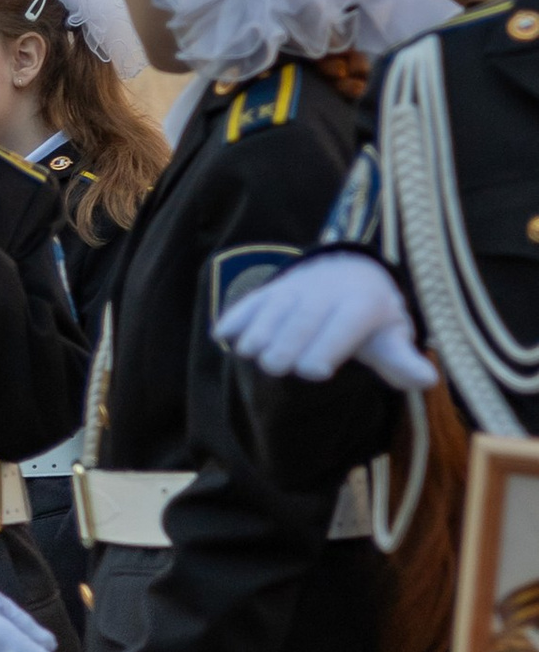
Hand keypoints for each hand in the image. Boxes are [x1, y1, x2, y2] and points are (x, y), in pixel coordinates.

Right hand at [213, 250, 436, 391]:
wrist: (351, 272)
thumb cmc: (372, 318)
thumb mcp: (392, 335)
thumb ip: (403, 360)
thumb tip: (427, 379)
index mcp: (364, 303)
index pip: (344, 323)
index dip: (327, 346)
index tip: (315, 372)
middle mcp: (328, 290)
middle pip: (303, 317)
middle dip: (287, 342)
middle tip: (277, 368)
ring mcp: (296, 287)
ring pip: (274, 306)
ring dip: (258, 329)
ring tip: (250, 353)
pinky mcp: (272, 289)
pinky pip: (251, 300)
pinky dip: (237, 316)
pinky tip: (225, 335)